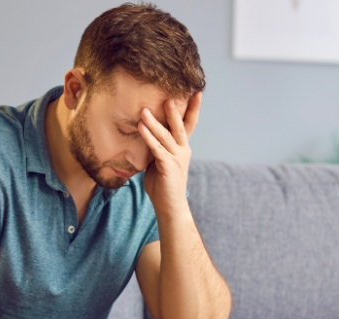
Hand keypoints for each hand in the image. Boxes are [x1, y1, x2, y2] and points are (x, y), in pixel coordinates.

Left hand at [138, 92, 201, 216]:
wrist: (170, 206)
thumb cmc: (163, 184)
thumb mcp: (160, 161)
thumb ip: (157, 147)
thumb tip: (145, 133)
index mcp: (183, 148)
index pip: (189, 124)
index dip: (193, 109)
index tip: (197, 92)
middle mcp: (183, 151)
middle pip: (180, 126)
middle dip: (175, 110)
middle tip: (169, 95)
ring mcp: (176, 158)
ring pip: (165, 136)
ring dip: (154, 122)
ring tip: (143, 110)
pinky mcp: (168, 166)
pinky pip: (156, 148)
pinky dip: (148, 137)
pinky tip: (141, 127)